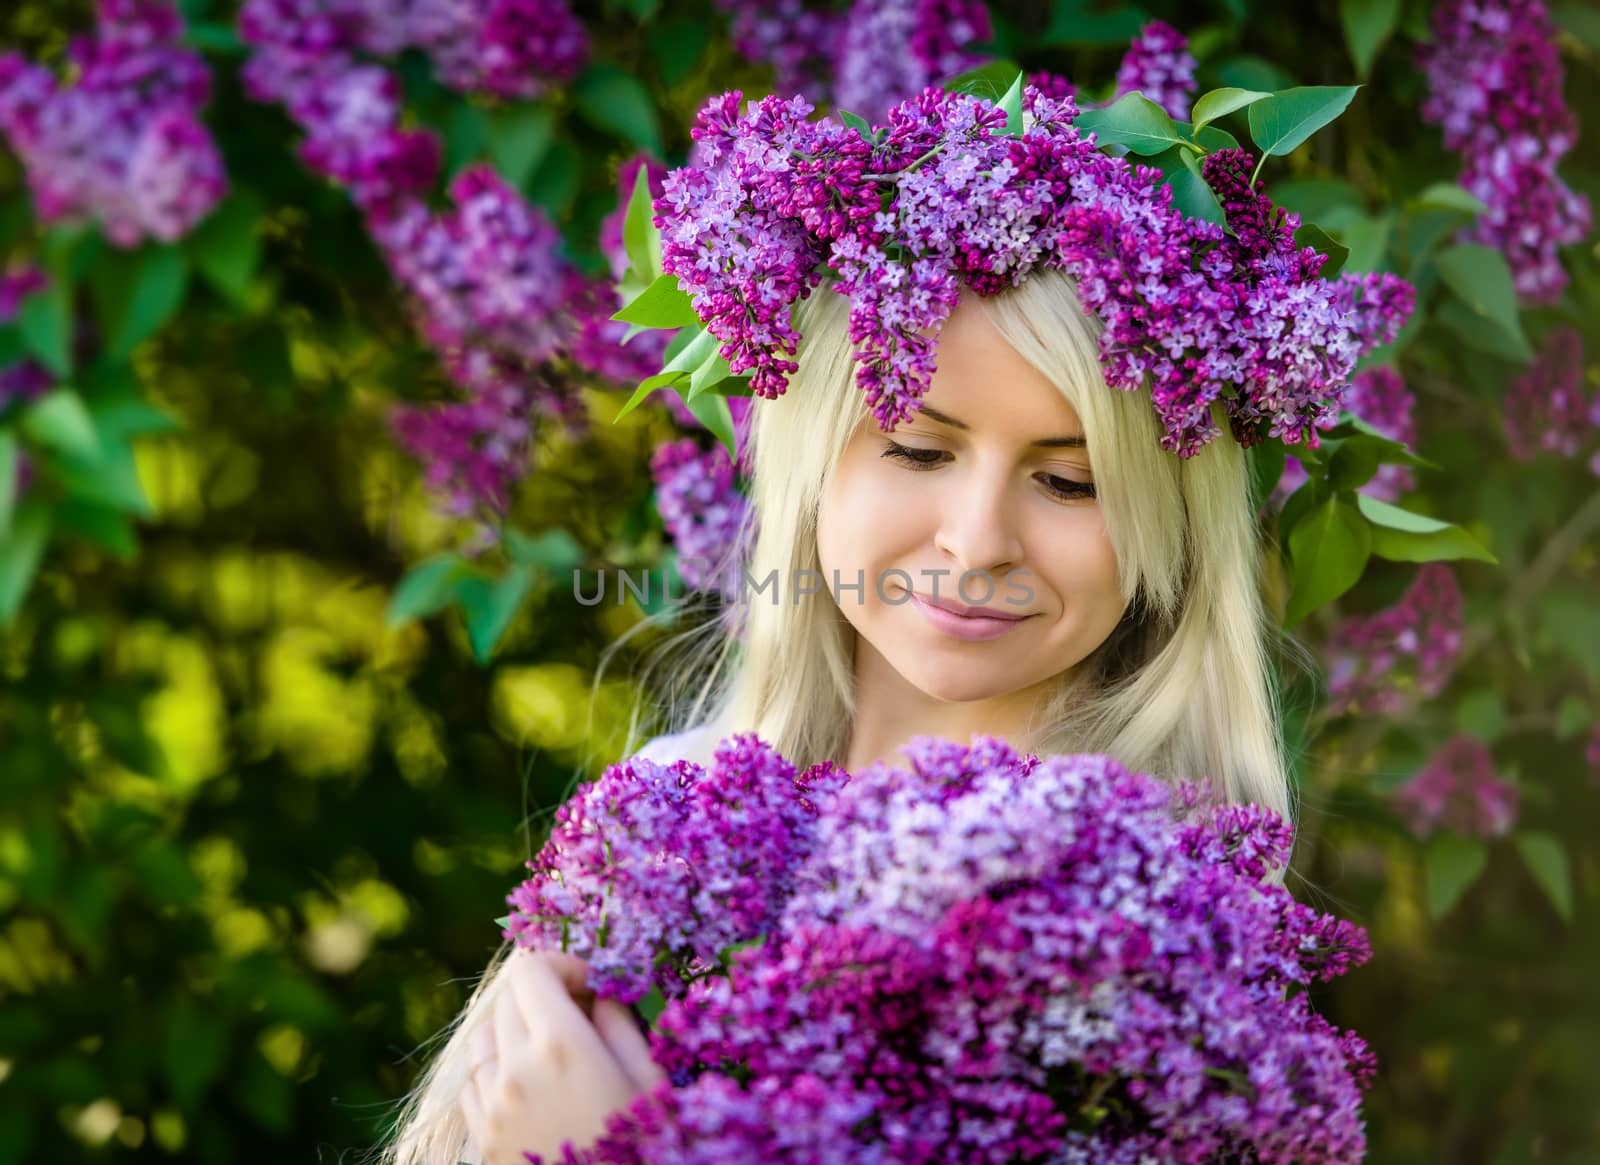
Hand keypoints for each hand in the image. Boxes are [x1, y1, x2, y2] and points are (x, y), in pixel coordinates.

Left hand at [460, 949, 665, 1164]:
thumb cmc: (644, 1145)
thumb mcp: (649, 1078)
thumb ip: (618, 1022)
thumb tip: (597, 991)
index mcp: (561, 1045)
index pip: (531, 968)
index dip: (561, 963)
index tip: (589, 984)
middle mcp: (516, 1068)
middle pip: (508, 997)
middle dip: (542, 993)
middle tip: (578, 1014)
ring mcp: (492, 1105)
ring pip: (483, 1035)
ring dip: (514, 1027)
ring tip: (550, 1048)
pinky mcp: (482, 1136)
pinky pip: (473, 1081)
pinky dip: (495, 1067)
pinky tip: (529, 1083)